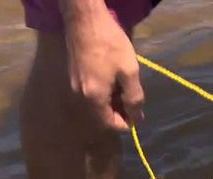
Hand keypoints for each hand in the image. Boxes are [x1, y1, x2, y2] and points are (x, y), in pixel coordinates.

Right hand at [62, 1, 143, 130]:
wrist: (84, 19)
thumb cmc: (109, 44)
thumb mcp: (129, 71)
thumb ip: (134, 97)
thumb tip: (136, 117)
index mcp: (94, 98)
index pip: (110, 125)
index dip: (127, 122)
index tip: (138, 113)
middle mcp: (80, 96)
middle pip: (102, 115)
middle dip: (120, 111)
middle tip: (135, 98)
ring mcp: (75, 85)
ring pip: (97, 103)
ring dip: (113, 101)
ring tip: (126, 86)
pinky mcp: (74, 75)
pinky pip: (91, 92)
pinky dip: (104, 91)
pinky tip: (113, 78)